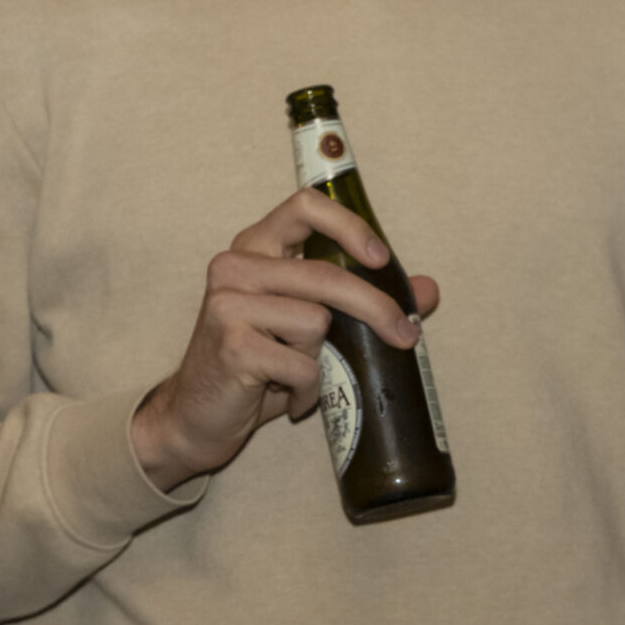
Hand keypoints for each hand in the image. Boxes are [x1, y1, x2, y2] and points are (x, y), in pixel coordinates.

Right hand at [131, 189, 441, 492]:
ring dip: (322, 360)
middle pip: (326, 275)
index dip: (350, 225)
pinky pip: (302, 364)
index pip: (305, 206)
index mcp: (255, 248)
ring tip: (300, 374)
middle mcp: (235, 266)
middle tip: (406, 336)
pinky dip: (307, 390)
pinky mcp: (230, 345)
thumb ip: (362, 302)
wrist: (195, 418)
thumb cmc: (257, 365)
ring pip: (316, 322)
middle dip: (377, 308)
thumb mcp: (310, 328)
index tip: (381, 258)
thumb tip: (430, 289)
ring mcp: (227, 304)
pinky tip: (287, 398)